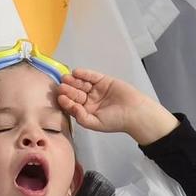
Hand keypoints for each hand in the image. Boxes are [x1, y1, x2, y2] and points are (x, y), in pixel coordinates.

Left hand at [56, 69, 177, 145]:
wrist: (135, 112)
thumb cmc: (116, 121)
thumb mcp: (95, 123)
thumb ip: (81, 117)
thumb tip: (71, 108)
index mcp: (86, 111)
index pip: (73, 105)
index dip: (66, 101)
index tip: (60, 98)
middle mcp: (89, 100)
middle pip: (76, 93)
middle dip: (68, 90)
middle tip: (61, 86)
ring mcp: (96, 89)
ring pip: (82, 84)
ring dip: (74, 81)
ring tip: (66, 78)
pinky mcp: (103, 80)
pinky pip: (91, 76)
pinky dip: (84, 74)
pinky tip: (76, 72)